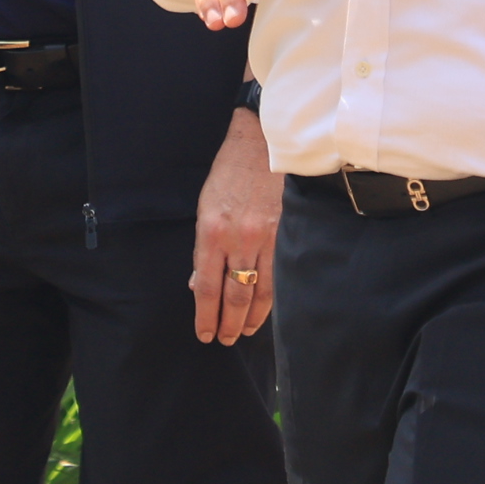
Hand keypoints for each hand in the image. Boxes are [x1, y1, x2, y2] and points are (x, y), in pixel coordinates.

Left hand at [191, 109, 280, 343]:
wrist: (262, 143)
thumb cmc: (229, 173)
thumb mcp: (204, 207)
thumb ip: (202, 249)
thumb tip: (199, 284)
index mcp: (212, 231)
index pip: (207, 287)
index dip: (205, 316)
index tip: (204, 334)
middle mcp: (239, 238)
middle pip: (234, 295)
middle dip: (227, 324)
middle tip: (224, 340)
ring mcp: (265, 237)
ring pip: (259, 291)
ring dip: (250, 318)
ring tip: (242, 332)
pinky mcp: (285, 233)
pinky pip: (278, 275)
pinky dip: (271, 298)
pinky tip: (265, 310)